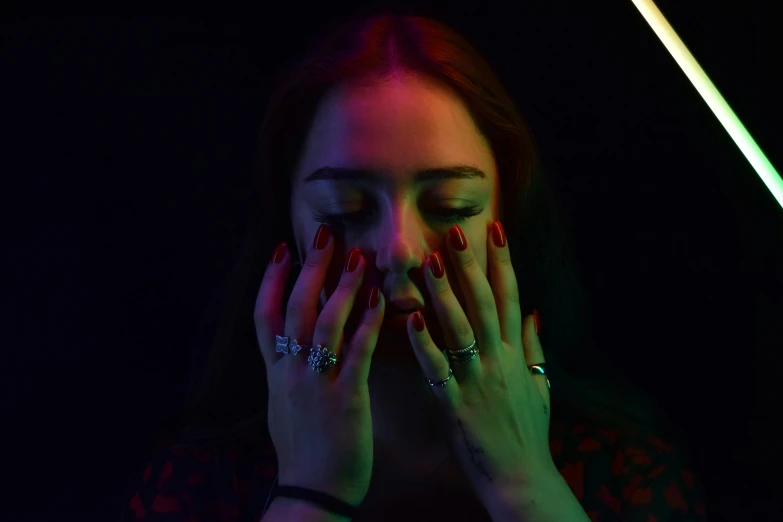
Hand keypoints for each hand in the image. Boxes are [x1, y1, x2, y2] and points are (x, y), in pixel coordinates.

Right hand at [254, 224, 384, 506]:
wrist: (311, 493)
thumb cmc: (302, 452)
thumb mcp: (282, 407)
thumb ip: (286, 373)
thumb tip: (290, 347)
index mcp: (275, 373)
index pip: (264, 315)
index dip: (271, 279)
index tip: (282, 248)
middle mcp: (290, 371)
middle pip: (294, 308)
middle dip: (309, 268)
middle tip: (324, 235)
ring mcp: (316, 383)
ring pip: (324, 323)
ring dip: (341, 286)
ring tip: (356, 256)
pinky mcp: (345, 397)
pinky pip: (355, 351)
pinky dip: (366, 322)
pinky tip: (379, 299)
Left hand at [407, 222, 558, 502]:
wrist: (521, 476)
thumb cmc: (528, 431)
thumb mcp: (540, 385)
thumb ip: (533, 347)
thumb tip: (534, 311)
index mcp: (516, 353)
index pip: (511, 297)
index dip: (503, 261)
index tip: (494, 229)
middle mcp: (499, 359)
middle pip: (485, 304)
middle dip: (470, 266)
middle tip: (454, 233)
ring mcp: (477, 379)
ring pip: (461, 328)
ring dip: (446, 294)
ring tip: (431, 262)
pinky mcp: (456, 403)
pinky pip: (438, 368)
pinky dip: (425, 343)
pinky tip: (411, 319)